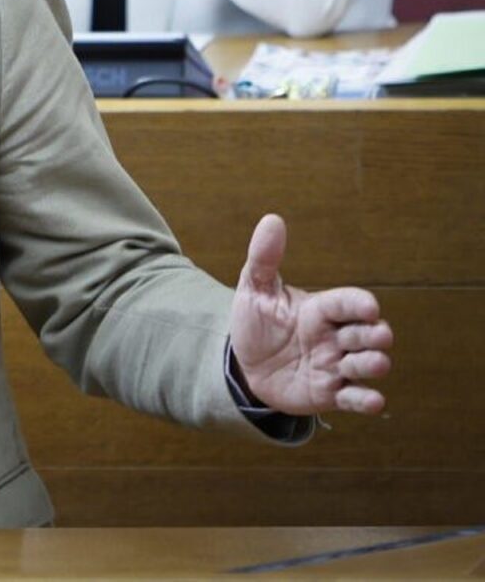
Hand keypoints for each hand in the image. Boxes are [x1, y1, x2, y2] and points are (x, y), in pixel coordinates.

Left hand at [229, 214, 392, 415]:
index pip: (348, 303)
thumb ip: (264, 258)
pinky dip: (366, 400)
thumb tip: (272, 219)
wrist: (245, 365)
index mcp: (321, 310)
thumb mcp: (255, 290)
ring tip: (374, 362)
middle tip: (375, 335)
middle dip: (374, 334)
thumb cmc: (257, 323)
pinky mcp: (331, 394)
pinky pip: (355, 399)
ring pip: (367, 365)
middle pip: (367, 333)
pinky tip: (374, 402)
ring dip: (373, 364)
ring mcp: (336, 366)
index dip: (359, 305)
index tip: (369, 307)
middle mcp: (335, 337)